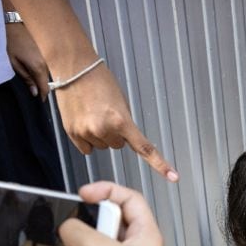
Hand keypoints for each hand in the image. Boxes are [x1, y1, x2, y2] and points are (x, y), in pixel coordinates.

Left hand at [5, 23, 49, 99]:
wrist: (14, 23)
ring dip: (42, 79)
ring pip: (47, 73)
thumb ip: (26, 78)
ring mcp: (47, 56)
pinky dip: (42, 71)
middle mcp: (46, 63)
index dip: (43, 95)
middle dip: (42, 88)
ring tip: (33, 81)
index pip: (45, 87)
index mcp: (38, 67)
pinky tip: (34, 70)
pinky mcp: (46, 51)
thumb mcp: (14, 63)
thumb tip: (34, 92)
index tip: (40, 101)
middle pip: (47, 81)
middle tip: (35, 92)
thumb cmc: (11, 43)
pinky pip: (46, 66)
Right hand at [52, 66, 178, 181]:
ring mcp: (87, 133)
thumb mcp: (121, 100)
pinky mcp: (72, 134)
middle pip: (118, 145)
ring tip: (92, 114)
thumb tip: (125, 137)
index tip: (173, 176)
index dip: (160, 164)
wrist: (74, 68)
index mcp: (120, 120)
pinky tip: (84, 121)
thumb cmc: (99, 79)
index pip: (144, 148)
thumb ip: (125, 122)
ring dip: (99, 135)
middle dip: (115, 133)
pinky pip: (87, 148)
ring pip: (102, 146)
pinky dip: (86, 138)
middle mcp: (104, 129)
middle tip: (106, 114)